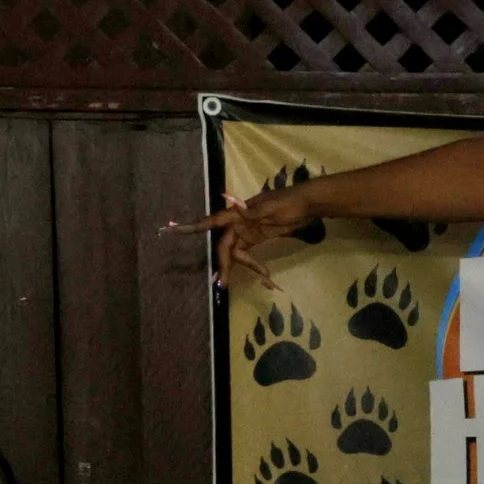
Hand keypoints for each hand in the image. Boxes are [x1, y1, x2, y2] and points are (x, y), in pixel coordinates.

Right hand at [162, 185, 318, 289]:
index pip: (213, 221)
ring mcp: (249, 230)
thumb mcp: (272, 207)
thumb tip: (233, 206)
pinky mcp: (258, 237)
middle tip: (222, 282)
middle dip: (223, 262)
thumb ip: (253, 211)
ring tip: (256, 279)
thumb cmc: (290, 202)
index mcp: (239, 212)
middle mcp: (240, 221)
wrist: (309, 204)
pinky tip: (262, 274)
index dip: (194, 227)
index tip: (174, 231)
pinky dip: (252, 263)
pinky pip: (247, 252)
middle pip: (225, 244)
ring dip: (239, 265)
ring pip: (235, 251)